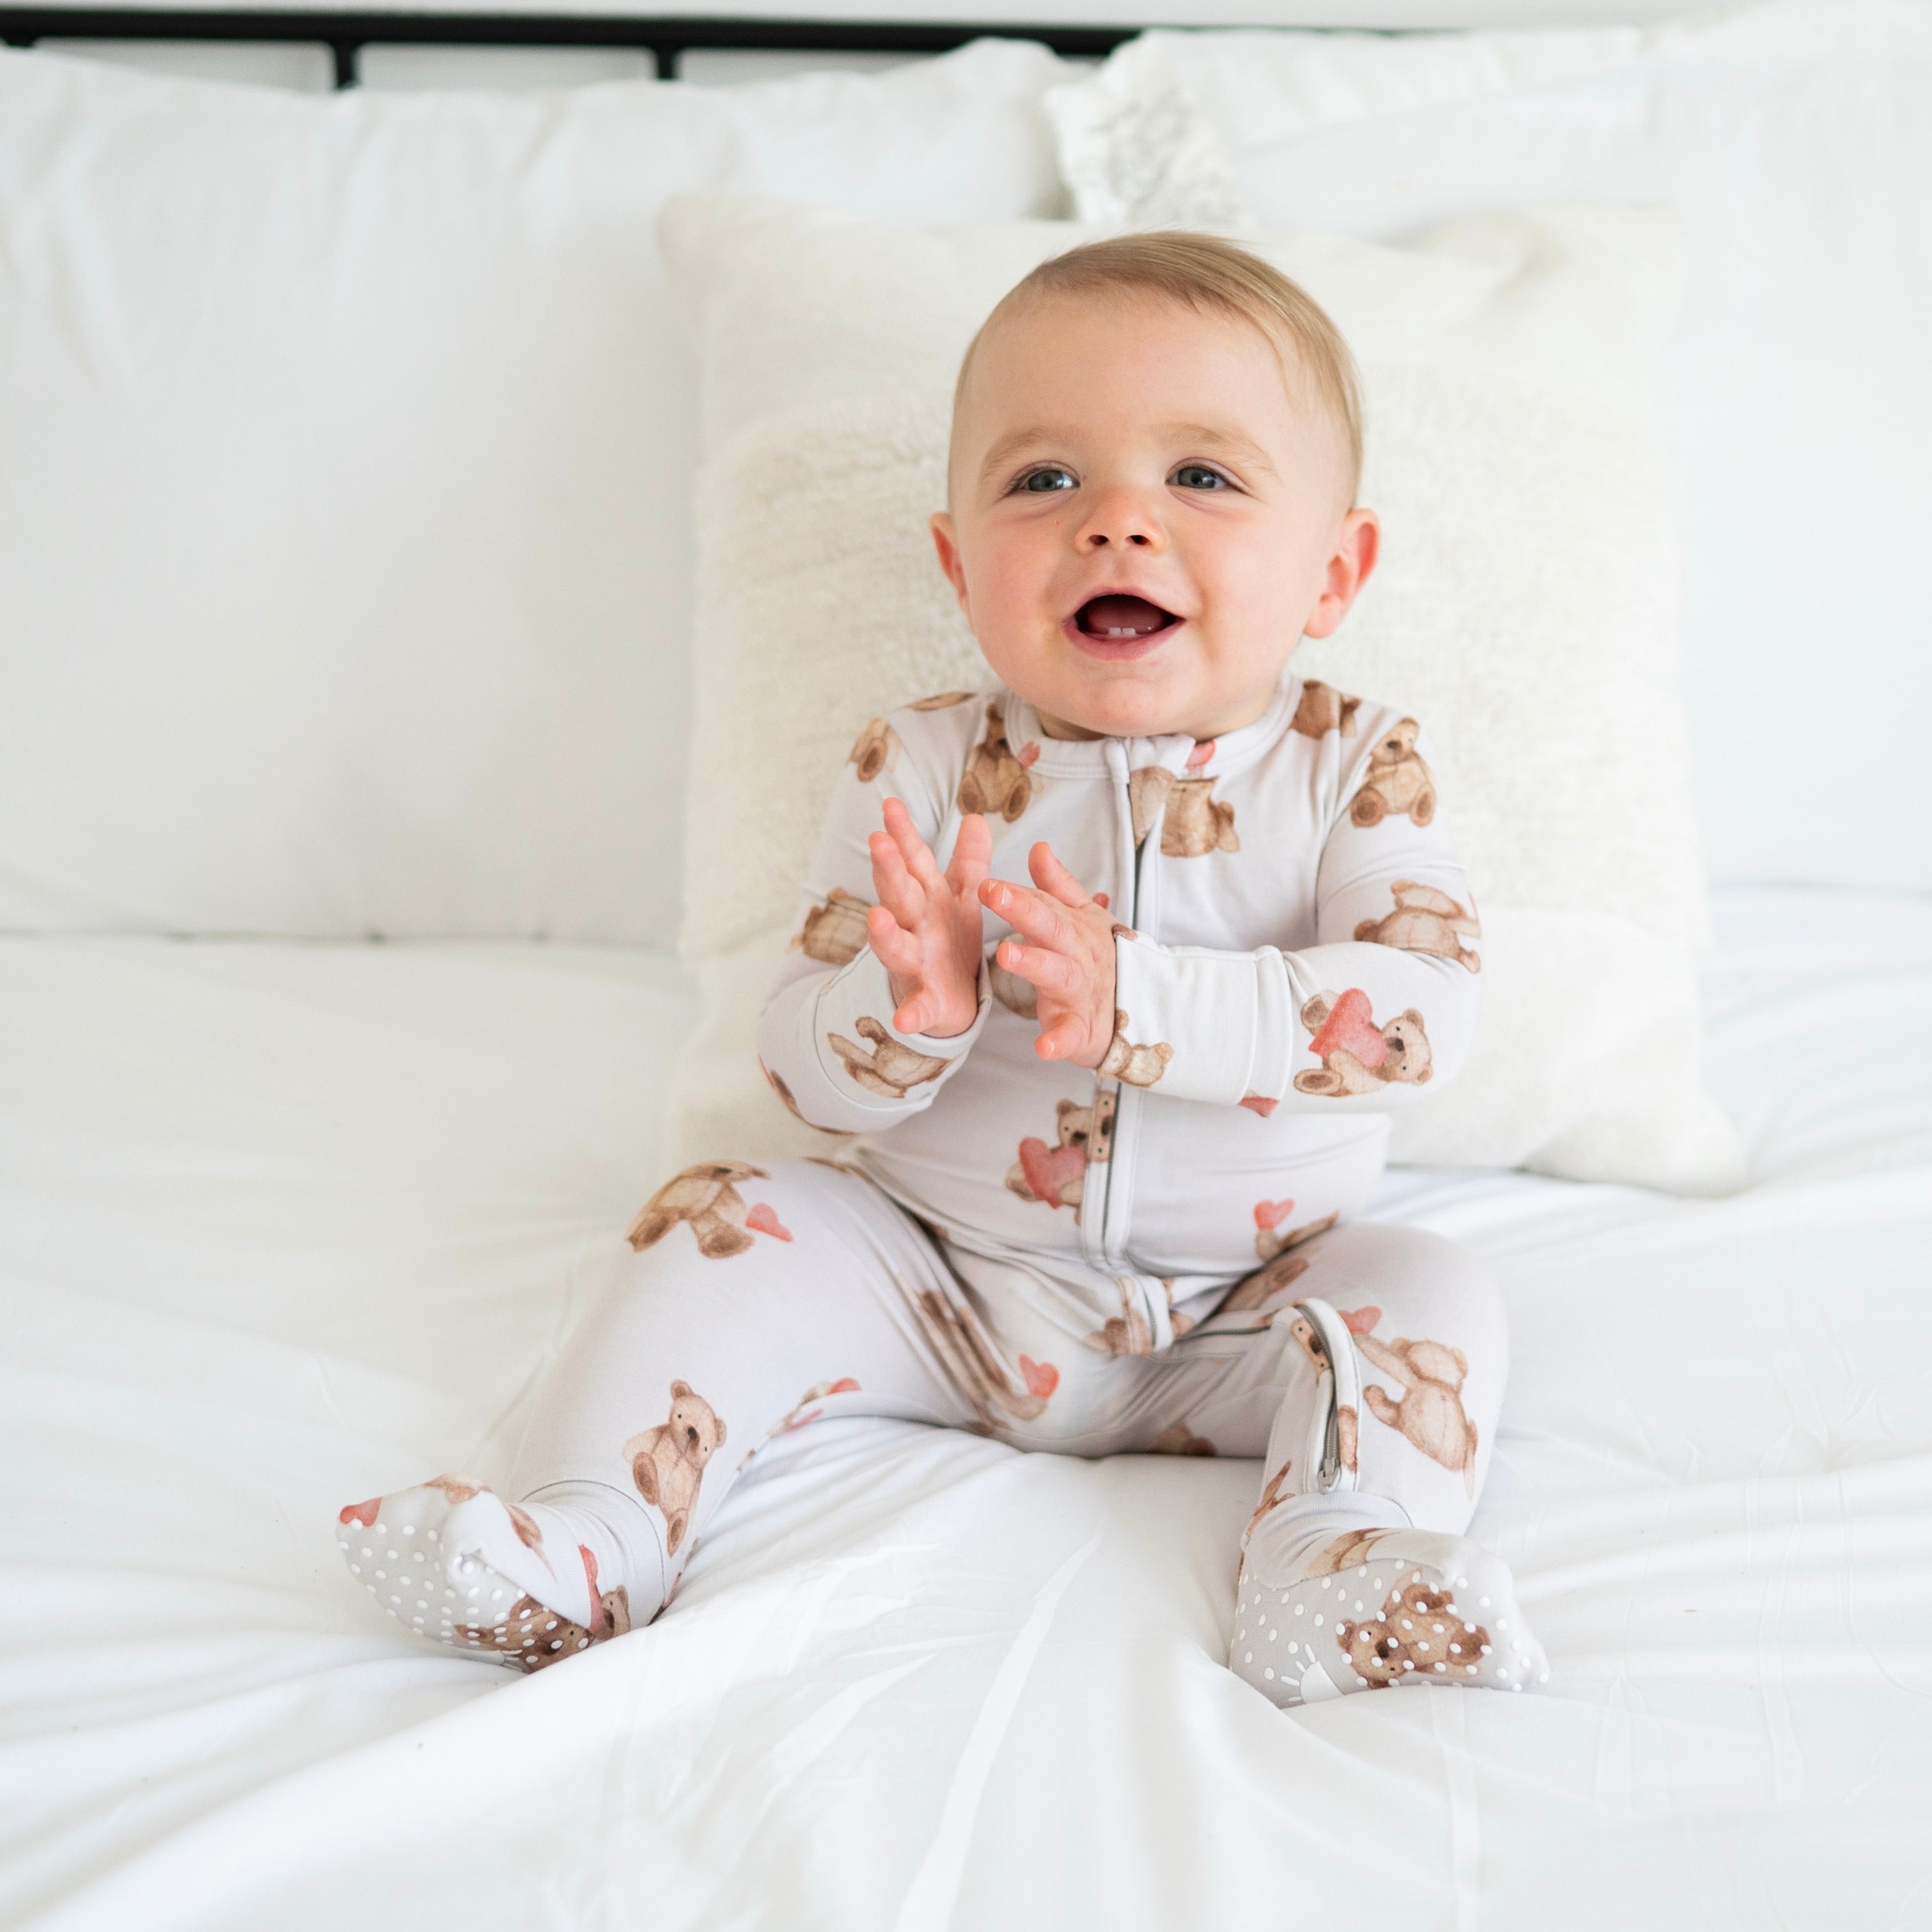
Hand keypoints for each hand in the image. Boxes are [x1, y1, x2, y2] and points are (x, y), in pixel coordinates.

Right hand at [866, 797, 990, 1038]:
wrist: (952, 1000)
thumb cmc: (950, 941)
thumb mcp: (961, 898)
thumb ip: (969, 861)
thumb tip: (976, 817)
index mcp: (926, 898)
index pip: (912, 859)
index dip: (902, 833)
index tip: (891, 805)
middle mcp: (914, 926)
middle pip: (898, 894)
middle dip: (888, 870)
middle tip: (878, 843)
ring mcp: (915, 962)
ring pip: (895, 945)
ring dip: (883, 933)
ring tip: (876, 918)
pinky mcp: (926, 1000)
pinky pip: (917, 1007)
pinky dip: (910, 1013)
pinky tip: (902, 1019)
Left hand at [979, 843, 1117, 1067]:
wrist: (1140, 1012)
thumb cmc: (1099, 960)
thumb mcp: (1082, 920)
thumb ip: (1058, 887)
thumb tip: (1038, 847)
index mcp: (1071, 928)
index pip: (1043, 904)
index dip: (1017, 892)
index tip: (986, 881)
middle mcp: (1076, 955)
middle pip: (1050, 928)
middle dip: (1023, 910)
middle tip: (993, 894)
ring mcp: (1080, 992)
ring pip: (1057, 974)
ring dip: (1034, 963)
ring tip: (1006, 955)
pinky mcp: (1082, 1029)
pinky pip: (1070, 1035)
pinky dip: (1059, 1041)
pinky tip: (1043, 1048)